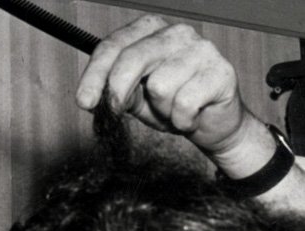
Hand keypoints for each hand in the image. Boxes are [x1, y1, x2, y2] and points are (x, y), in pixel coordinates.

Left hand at [76, 15, 252, 159]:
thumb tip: (96, 96)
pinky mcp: (220, 72)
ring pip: (160, 86)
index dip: (95, 75)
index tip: (84, 101)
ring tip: (175, 112)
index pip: (114, 46)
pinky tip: (192, 117)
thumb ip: (120, 91)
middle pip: (133, 59)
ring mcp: (201, 49)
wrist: (217, 126)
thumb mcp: (140, 99)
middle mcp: (176, 33)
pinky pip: (184, 103)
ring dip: (163, 111)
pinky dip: (183, 120)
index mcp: (152, 30)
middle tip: (117, 112)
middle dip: (119, 91)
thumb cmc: (177, 107)